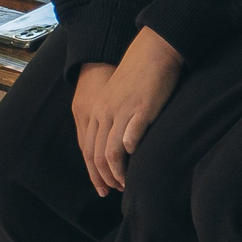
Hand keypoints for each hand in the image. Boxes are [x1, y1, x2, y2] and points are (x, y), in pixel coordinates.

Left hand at [70, 28, 184, 195]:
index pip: (88, 150)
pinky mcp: (140, 110)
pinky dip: (131, 157)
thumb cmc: (138, 75)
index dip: (93, 173)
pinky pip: (130, 139)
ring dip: (118, 174)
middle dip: (105, 179)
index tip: (102, 188)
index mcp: (96, 110)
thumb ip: (112, 118)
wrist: (153, 51)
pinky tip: (137, 166)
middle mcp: (104, 113)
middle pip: (97, 155)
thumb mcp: (116, 97)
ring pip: (111, 153)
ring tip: (127, 184)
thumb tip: (115, 145)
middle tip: (116, 191)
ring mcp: (121, 112)